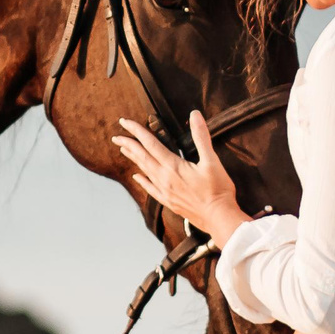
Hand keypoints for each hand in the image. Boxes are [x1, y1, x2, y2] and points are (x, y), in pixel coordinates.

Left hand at [112, 114, 252, 245]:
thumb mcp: (212, 160)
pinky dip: (142, 180)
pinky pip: (150, 188)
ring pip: (144, 170)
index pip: (150, 143)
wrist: (218, 217)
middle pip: (142, 157)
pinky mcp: (168, 201)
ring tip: (124, 150)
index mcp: (173, 166)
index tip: (125, 122)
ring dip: (133, 158)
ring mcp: (165, 191)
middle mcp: (164, 178)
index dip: (136, 131)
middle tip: (116, 136)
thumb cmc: (217, 190)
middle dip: (128, 144)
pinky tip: (137, 176)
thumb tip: (195, 115)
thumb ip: (201, 137)